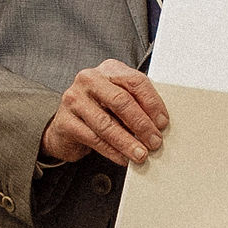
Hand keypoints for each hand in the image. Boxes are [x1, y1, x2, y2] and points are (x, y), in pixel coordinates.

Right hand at [41, 59, 167, 166]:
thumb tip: (159, 125)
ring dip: (128, 142)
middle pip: (122, 101)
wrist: (65, 126)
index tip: (162, 122)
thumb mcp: (118, 100)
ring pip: (107, 124)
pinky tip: (123, 158)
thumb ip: (137, 104)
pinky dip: (112, 151)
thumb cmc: (98, 110)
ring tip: (141, 154)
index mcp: (109, 69)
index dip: (152, 103)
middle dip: (142, 124)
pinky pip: (94, 139)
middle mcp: (90, 80)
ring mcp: (75, 100)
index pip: (135, 81)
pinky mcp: (66, 122)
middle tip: (154, 141)